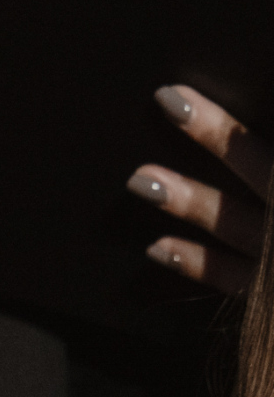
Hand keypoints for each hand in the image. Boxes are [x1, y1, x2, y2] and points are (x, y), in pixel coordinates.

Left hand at [126, 86, 270, 294]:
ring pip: (237, 222)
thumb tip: (263, 169)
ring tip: (137, 178)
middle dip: (217, 135)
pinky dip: (195, 263)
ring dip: (187, 199)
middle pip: (265, 168)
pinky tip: (156, 247)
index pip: (268, 157)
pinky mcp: (272, 304)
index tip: (198, 91)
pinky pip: (234, 279)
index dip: (236, 128)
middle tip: (165, 98)